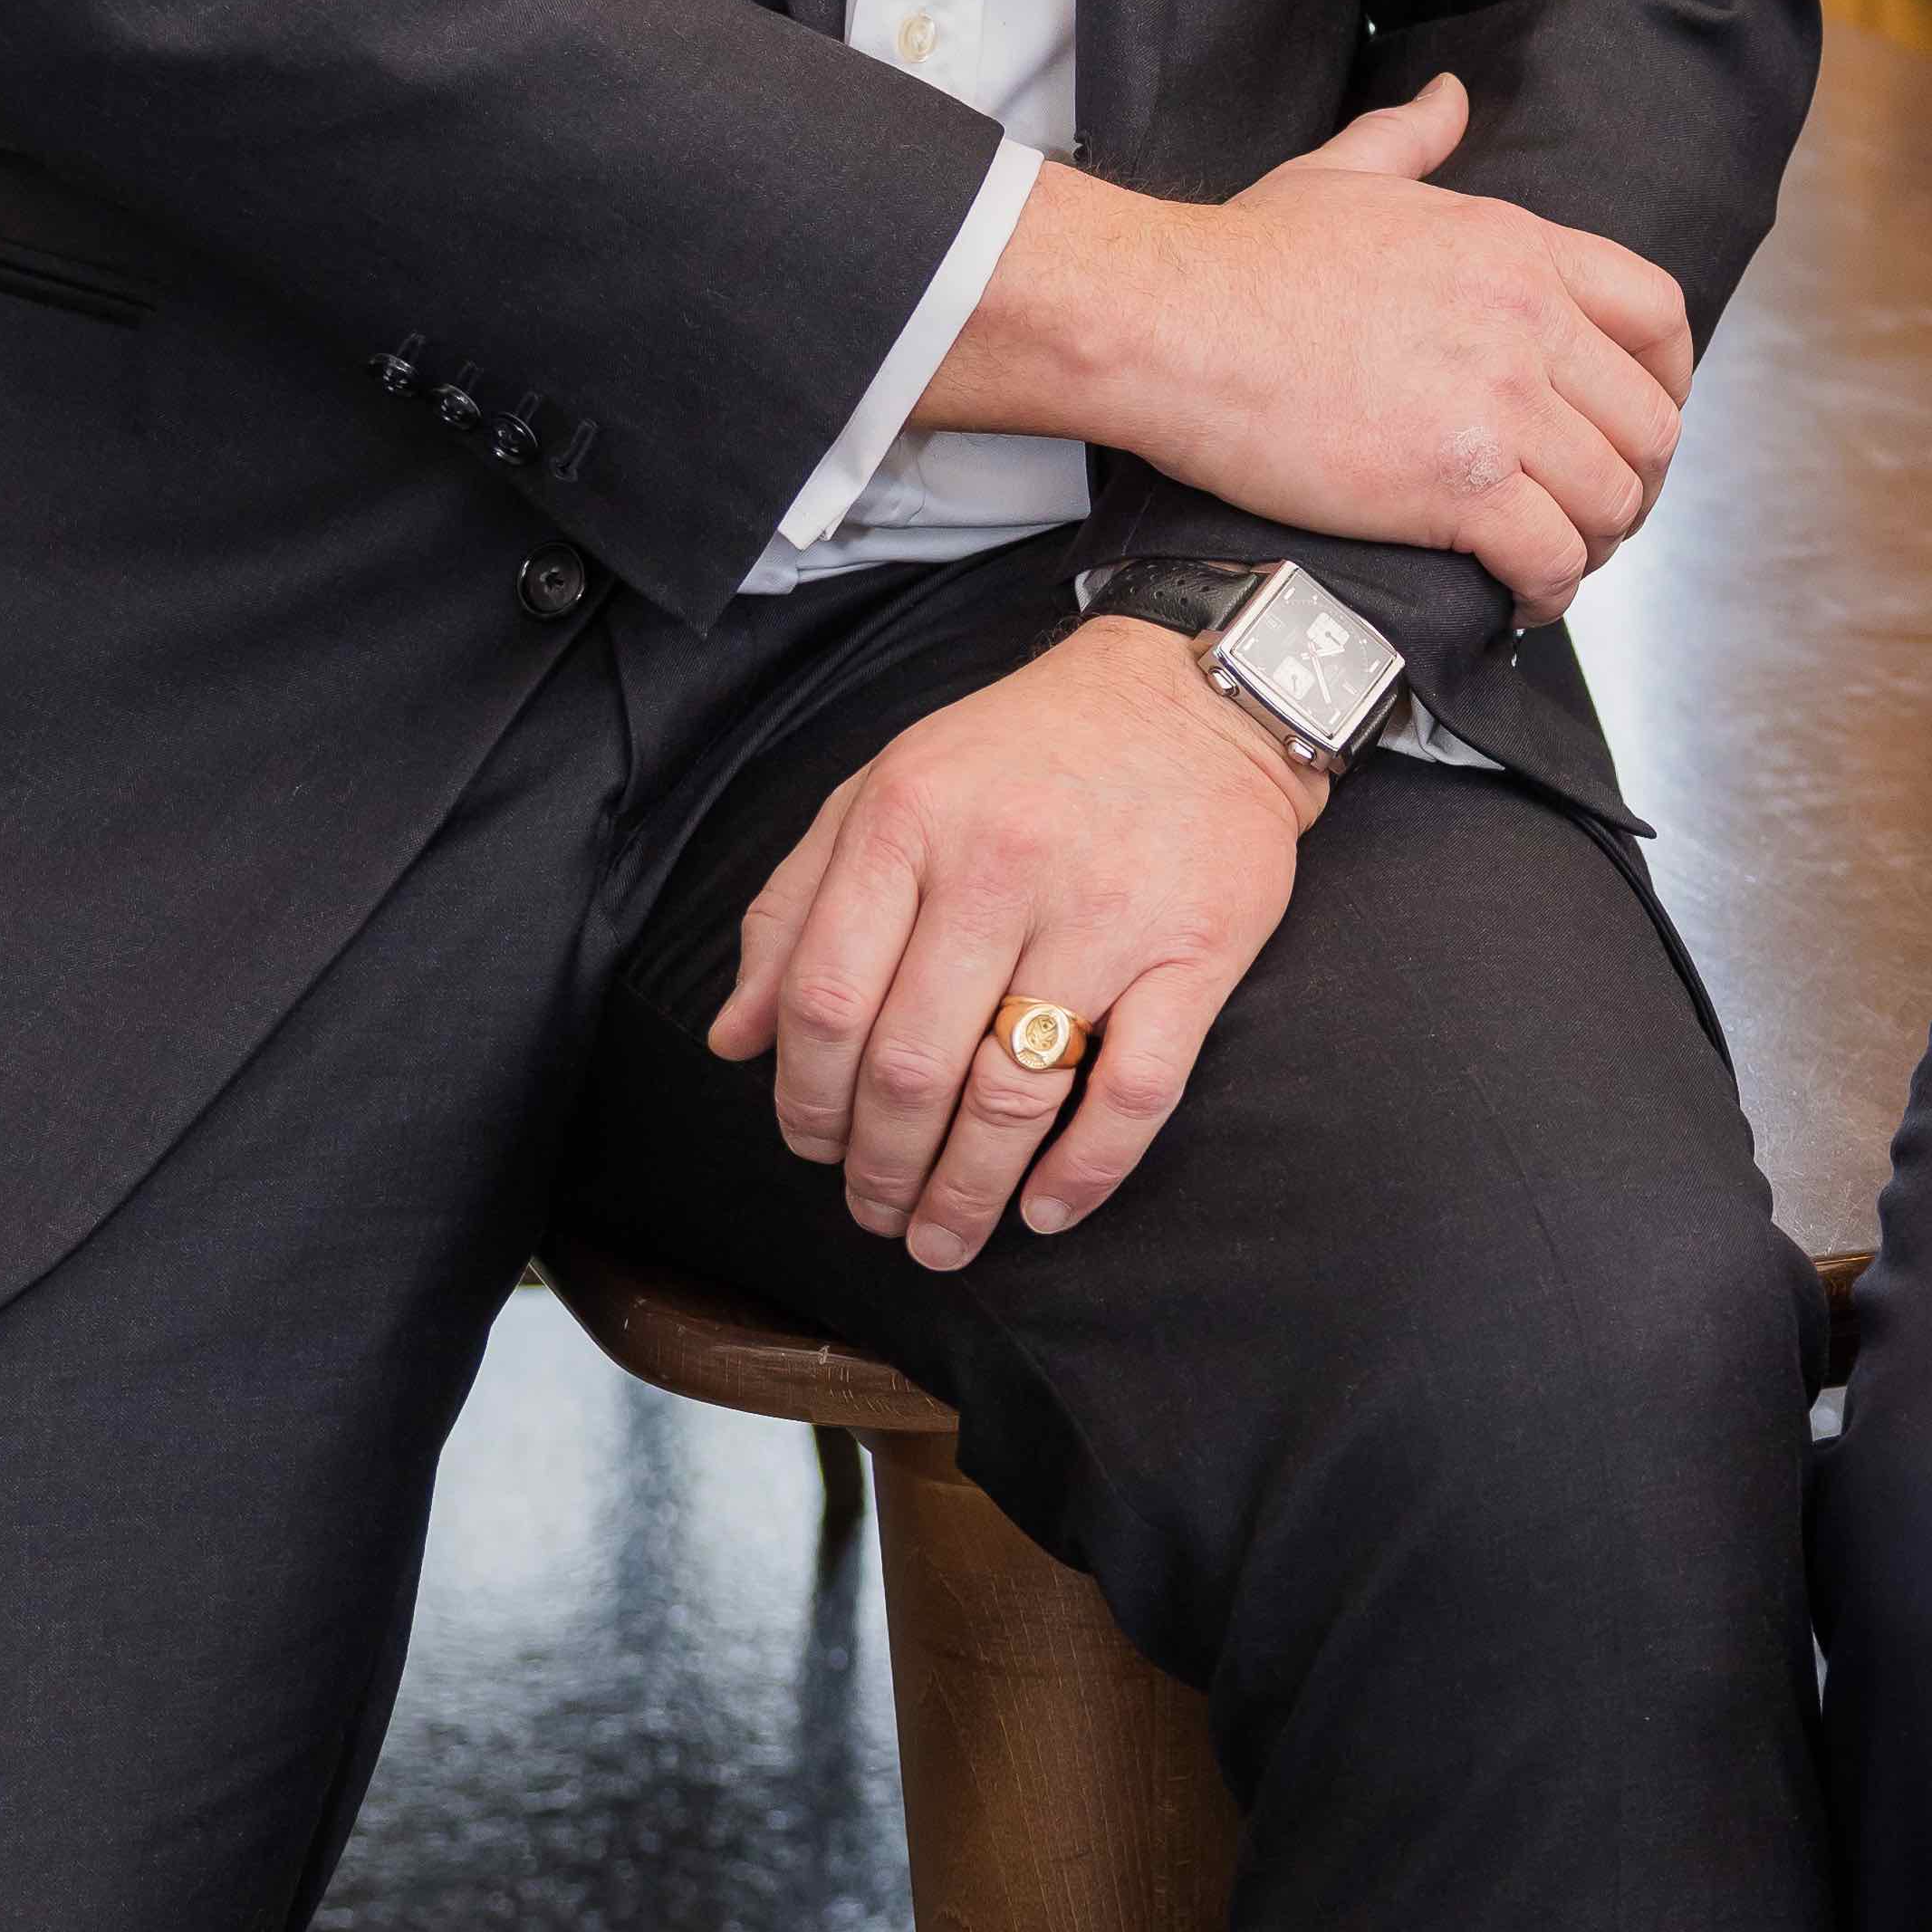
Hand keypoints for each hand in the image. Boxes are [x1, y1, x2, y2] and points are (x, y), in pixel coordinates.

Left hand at [711, 614, 1312, 1274]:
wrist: (1199, 693)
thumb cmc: (1025, 752)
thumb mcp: (886, 791)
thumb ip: (795, 907)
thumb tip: (732, 1040)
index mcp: (909, 821)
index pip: (825, 999)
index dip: (804, 1098)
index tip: (810, 1146)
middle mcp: (999, 865)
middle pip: (909, 1066)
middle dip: (877, 1168)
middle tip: (873, 1213)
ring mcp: (1104, 912)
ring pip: (1011, 1094)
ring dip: (964, 1193)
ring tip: (941, 1238)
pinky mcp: (1196, 951)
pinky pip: (1134, 1091)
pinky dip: (1083, 1172)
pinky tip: (1043, 1210)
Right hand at [914, 75, 1694, 617]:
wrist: (1170, 319)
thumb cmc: (1242, 255)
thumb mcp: (1345, 173)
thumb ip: (1413, 136)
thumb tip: (1451, 95)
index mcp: (1518, 248)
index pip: (1658, 314)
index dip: (1669, 379)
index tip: (1644, 419)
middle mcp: (1529, 323)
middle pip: (1650, 422)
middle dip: (1635, 478)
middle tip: (1592, 511)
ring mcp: (1500, 405)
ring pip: (1612, 498)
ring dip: (1593, 542)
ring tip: (1553, 559)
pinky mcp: (1459, 486)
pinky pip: (1551, 556)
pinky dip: (1549, 590)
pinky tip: (1518, 598)